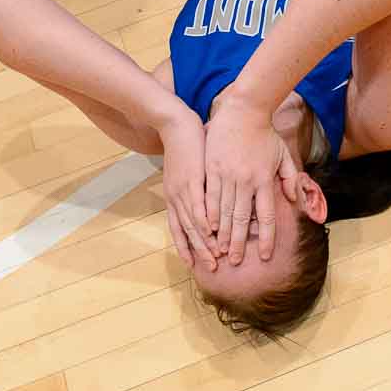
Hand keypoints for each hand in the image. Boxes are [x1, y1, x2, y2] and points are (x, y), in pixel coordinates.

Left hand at [159, 113, 216, 269]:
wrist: (174, 122)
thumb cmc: (186, 143)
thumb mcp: (187, 170)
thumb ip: (196, 186)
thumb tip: (207, 199)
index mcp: (174, 196)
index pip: (179, 228)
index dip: (186, 246)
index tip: (195, 263)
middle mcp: (175, 197)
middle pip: (186, 231)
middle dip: (199, 251)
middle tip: (211, 268)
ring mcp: (181, 189)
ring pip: (192, 223)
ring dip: (204, 241)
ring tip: (216, 256)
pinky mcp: (190, 179)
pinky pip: (197, 205)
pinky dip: (203, 221)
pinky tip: (212, 233)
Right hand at [202, 102, 298, 263]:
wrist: (244, 111)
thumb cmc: (265, 134)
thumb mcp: (283, 154)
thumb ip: (289, 178)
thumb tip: (292, 199)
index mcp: (265, 180)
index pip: (267, 216)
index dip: (267, 238)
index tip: (266, 256)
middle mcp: (247, 181)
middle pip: (243, 219)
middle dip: (240, 242)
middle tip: (236, 261)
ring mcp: (228, 175)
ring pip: (225, 211)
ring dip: (223, 233)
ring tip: (220, 250)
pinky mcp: (213, 169)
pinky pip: (210, 196)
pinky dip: (210, 214)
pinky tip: (208, 227)